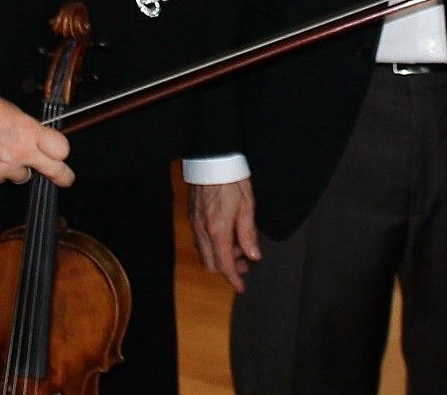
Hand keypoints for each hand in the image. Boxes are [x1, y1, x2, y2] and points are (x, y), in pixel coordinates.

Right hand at [0, 82, 71, 187]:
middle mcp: (19, 152)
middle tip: (65, 177)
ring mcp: (3, 168)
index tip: (61, 153)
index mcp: (29, 131)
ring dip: (19, 168)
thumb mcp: (15, 112)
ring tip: (3, 151)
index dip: (62, 150)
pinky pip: (2, 178)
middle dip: (62, 175)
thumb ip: (32, 130)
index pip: (62, 150)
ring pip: (24, 176)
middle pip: (54, 171)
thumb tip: (43, 142)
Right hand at [188, 179, 260, 293]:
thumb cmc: (232, 178)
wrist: (212, 158)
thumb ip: (248, 233)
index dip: (234, 279)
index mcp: (218, 230)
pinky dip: (214, 245)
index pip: (224, 265)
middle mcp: (202, 230)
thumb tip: (253, 255)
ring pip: (205, 252)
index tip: (241, 287)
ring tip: (239, 248)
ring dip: (220, 256)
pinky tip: (227, 235)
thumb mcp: (247, 206)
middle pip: (211, 263)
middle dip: (227, 269)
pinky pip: (201, 240)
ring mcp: (195, 222)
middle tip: (245, 265)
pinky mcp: (193, 215)